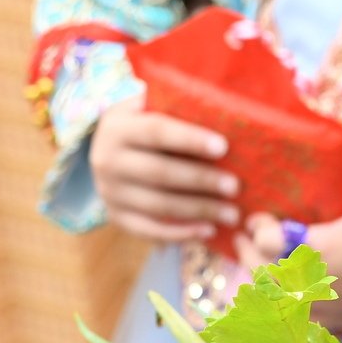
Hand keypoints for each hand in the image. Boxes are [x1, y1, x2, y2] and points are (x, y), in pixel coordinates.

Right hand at [89, 97, 237, 242]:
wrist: (108, 151)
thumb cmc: (145, 126)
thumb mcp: (149, 109)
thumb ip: (176, 109)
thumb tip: (226, 115)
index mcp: (117, 127)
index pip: (156, 131)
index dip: (190, 139)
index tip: (223, 147)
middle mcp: (106, 159)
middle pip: (160, 172)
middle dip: (201, 180)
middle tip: (234, 186)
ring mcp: (109, 191)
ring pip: (160, 205)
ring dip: (200, 210)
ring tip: (232, 213)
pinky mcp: (116, 216)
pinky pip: (151, 230)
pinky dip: (181, 233)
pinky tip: (209, 230)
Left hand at [243, 170, 341, 330]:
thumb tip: (323, 155)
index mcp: (320, 248)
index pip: (267, 243)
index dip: (257, 228)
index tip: (258, 217)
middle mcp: (315, 282)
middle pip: (261, 273)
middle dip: (247, 253)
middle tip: (242, 236)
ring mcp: (324, 306)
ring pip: (274, 300)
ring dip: (259, 280)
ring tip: (254, 262)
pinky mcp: (335, 321)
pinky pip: (296, 319)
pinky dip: (282, 307)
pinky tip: (281, 294)